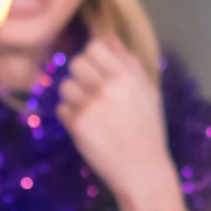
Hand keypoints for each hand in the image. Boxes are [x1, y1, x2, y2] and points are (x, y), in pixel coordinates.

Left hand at [56, 33, 182, 210]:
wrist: (143, 170)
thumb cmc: (149, 131)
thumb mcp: (148, 94)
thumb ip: (130, 64)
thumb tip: (111, 39)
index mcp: (126, 77)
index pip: (94, 47)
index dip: (93, 57)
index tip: (97, 71)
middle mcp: (107, 88)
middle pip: (75, 63)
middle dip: (80, 76)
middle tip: (91, 92)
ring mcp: (90, 107)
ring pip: (65, 86)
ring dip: (72, 97)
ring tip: (88, 111)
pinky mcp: (77, 126)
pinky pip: (61, 110)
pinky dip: (70, 117)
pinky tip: (86, 126)